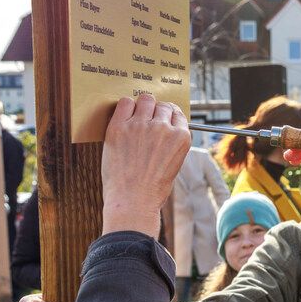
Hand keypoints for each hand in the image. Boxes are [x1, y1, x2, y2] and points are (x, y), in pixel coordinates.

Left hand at [102, 94, 190, 236]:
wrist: (133, 201)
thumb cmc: (152, 189)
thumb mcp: (174, 164)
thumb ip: (171, 143)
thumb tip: (163, 127)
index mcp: (181, 138)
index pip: (177, 113)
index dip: (168, 115)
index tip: (161, 119)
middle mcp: (163, 128)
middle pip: (162, 105)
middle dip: (155, 112)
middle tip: (146, 122)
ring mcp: (141, 126)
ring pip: (145, 100)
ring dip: (141, 107)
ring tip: (134, 119)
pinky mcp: (120, 127)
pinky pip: (124, 102)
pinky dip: (125, 106)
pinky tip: (123, 117)